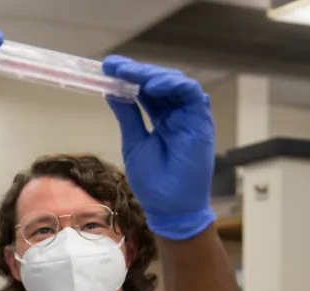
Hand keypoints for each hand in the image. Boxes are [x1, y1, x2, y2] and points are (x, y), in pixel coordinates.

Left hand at [103, 56, 215, 240]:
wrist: (169, 207)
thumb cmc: (153, 180)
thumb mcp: (134, 141)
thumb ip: (127, 115)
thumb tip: (112, 91)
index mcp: (161, 118)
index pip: (145, 90)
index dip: (128, 77)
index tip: (107, 67)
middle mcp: (177, 114)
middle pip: (158, 83)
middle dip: (136, 71)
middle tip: (114, 65)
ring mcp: (190, 117)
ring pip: (175, 83)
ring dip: (151, 75)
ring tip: (129, 73)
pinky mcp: (202, 122)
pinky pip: (191, 95)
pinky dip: (173, 86)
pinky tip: (153, 85)